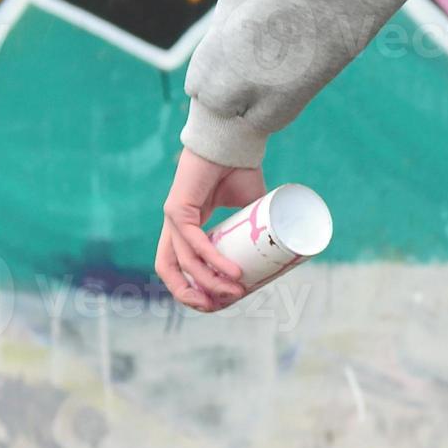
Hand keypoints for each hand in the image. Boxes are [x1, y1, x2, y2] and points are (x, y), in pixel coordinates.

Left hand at [154, 148, 265, 311]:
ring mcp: (172, 218)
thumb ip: (252, 227)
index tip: (220, 302)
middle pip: (170, 271)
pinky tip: (230, 272)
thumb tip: (276, 251)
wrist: (234, 141)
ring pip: (185, 261)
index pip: (179, 266)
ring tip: (236, 290)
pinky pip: (194, 242)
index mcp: (186, 228)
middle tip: (220, 306)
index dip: (194, 287)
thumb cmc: (241, 169)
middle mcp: (174, 225)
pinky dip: (212, 260)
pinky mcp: (176, 209)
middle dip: (192, 294)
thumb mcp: (248, 208)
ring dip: (210, 281)